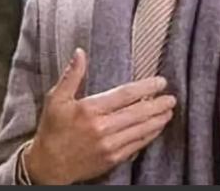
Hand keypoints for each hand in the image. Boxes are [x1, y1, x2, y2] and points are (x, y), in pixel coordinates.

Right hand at [24, 48, 174, 183]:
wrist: (48, 167)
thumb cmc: (52, 130)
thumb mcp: (56, 99)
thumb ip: (71, 75)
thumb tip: (80, 52)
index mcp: (90, 110)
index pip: (125, 95)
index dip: (146, 87)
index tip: (160, 82)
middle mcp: (102, 128)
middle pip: (138, 113)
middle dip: (158, 104)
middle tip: (171, 98)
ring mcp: (109, 146)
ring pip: (140, 130)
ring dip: (158, 120)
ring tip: (169, 111)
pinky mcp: (112, 159)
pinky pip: (136, 146)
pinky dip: (149, 136)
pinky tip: (156, 128)